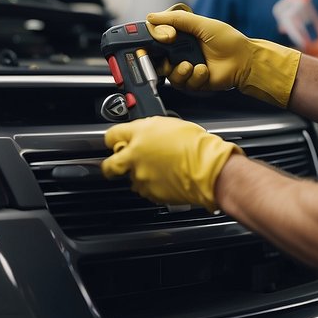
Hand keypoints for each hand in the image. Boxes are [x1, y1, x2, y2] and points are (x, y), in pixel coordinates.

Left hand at [101, 116, 239, 210]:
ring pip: (130, 178)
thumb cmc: (196, 146)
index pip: (112, 135)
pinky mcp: (150, 192)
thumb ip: (149, 130)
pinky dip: (152, 185)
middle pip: (109, 165)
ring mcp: (141, 177)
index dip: (114, 139)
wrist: (208, 168)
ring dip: (138, 174)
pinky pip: (145, 189)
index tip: (116, 142)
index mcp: (139, 134)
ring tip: (157, 169)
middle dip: (111, 165)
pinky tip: (166, 178)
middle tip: (117, 165)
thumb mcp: (170, 125)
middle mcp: (135, 156)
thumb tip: (142, 134)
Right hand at [146, 4, 300, 107]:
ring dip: (179, 71)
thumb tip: (151, 17)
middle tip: (170, 58)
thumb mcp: (201, 23)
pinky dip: (193, 77)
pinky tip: (204, 70)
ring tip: (191, 66)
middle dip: (161, 59)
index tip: (168, 37)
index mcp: (180, 35)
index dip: (156, 38)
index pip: (156, 36)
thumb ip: (176, 19)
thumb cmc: (228, 40)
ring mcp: (186, 67)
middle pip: (156, 58)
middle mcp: (180, 51)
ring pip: (167, 74)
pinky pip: (182, 84)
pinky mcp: (192, 82)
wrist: (244, 61)